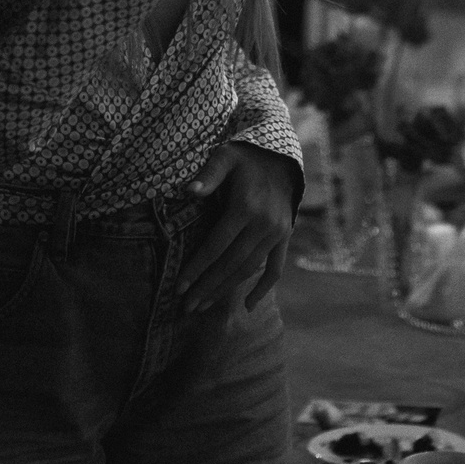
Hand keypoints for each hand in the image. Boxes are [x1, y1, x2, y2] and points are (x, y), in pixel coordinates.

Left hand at [178, 141, 299, 312]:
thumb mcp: (226, 156)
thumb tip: (189, 191)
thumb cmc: (246, 157)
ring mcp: (277, 233)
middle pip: (230, 264)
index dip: (197, 268)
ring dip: (226, 290)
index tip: (180, 287)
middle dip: (207, 287)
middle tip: (187, 307)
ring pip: (249, 269)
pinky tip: (247, 306)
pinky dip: (263, 288)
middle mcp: (263, 225)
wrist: (282, 159)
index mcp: (245, 207)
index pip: (216, 246)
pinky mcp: (285, 238)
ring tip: (203, 306)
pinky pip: (275, 268)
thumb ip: (208, 174)